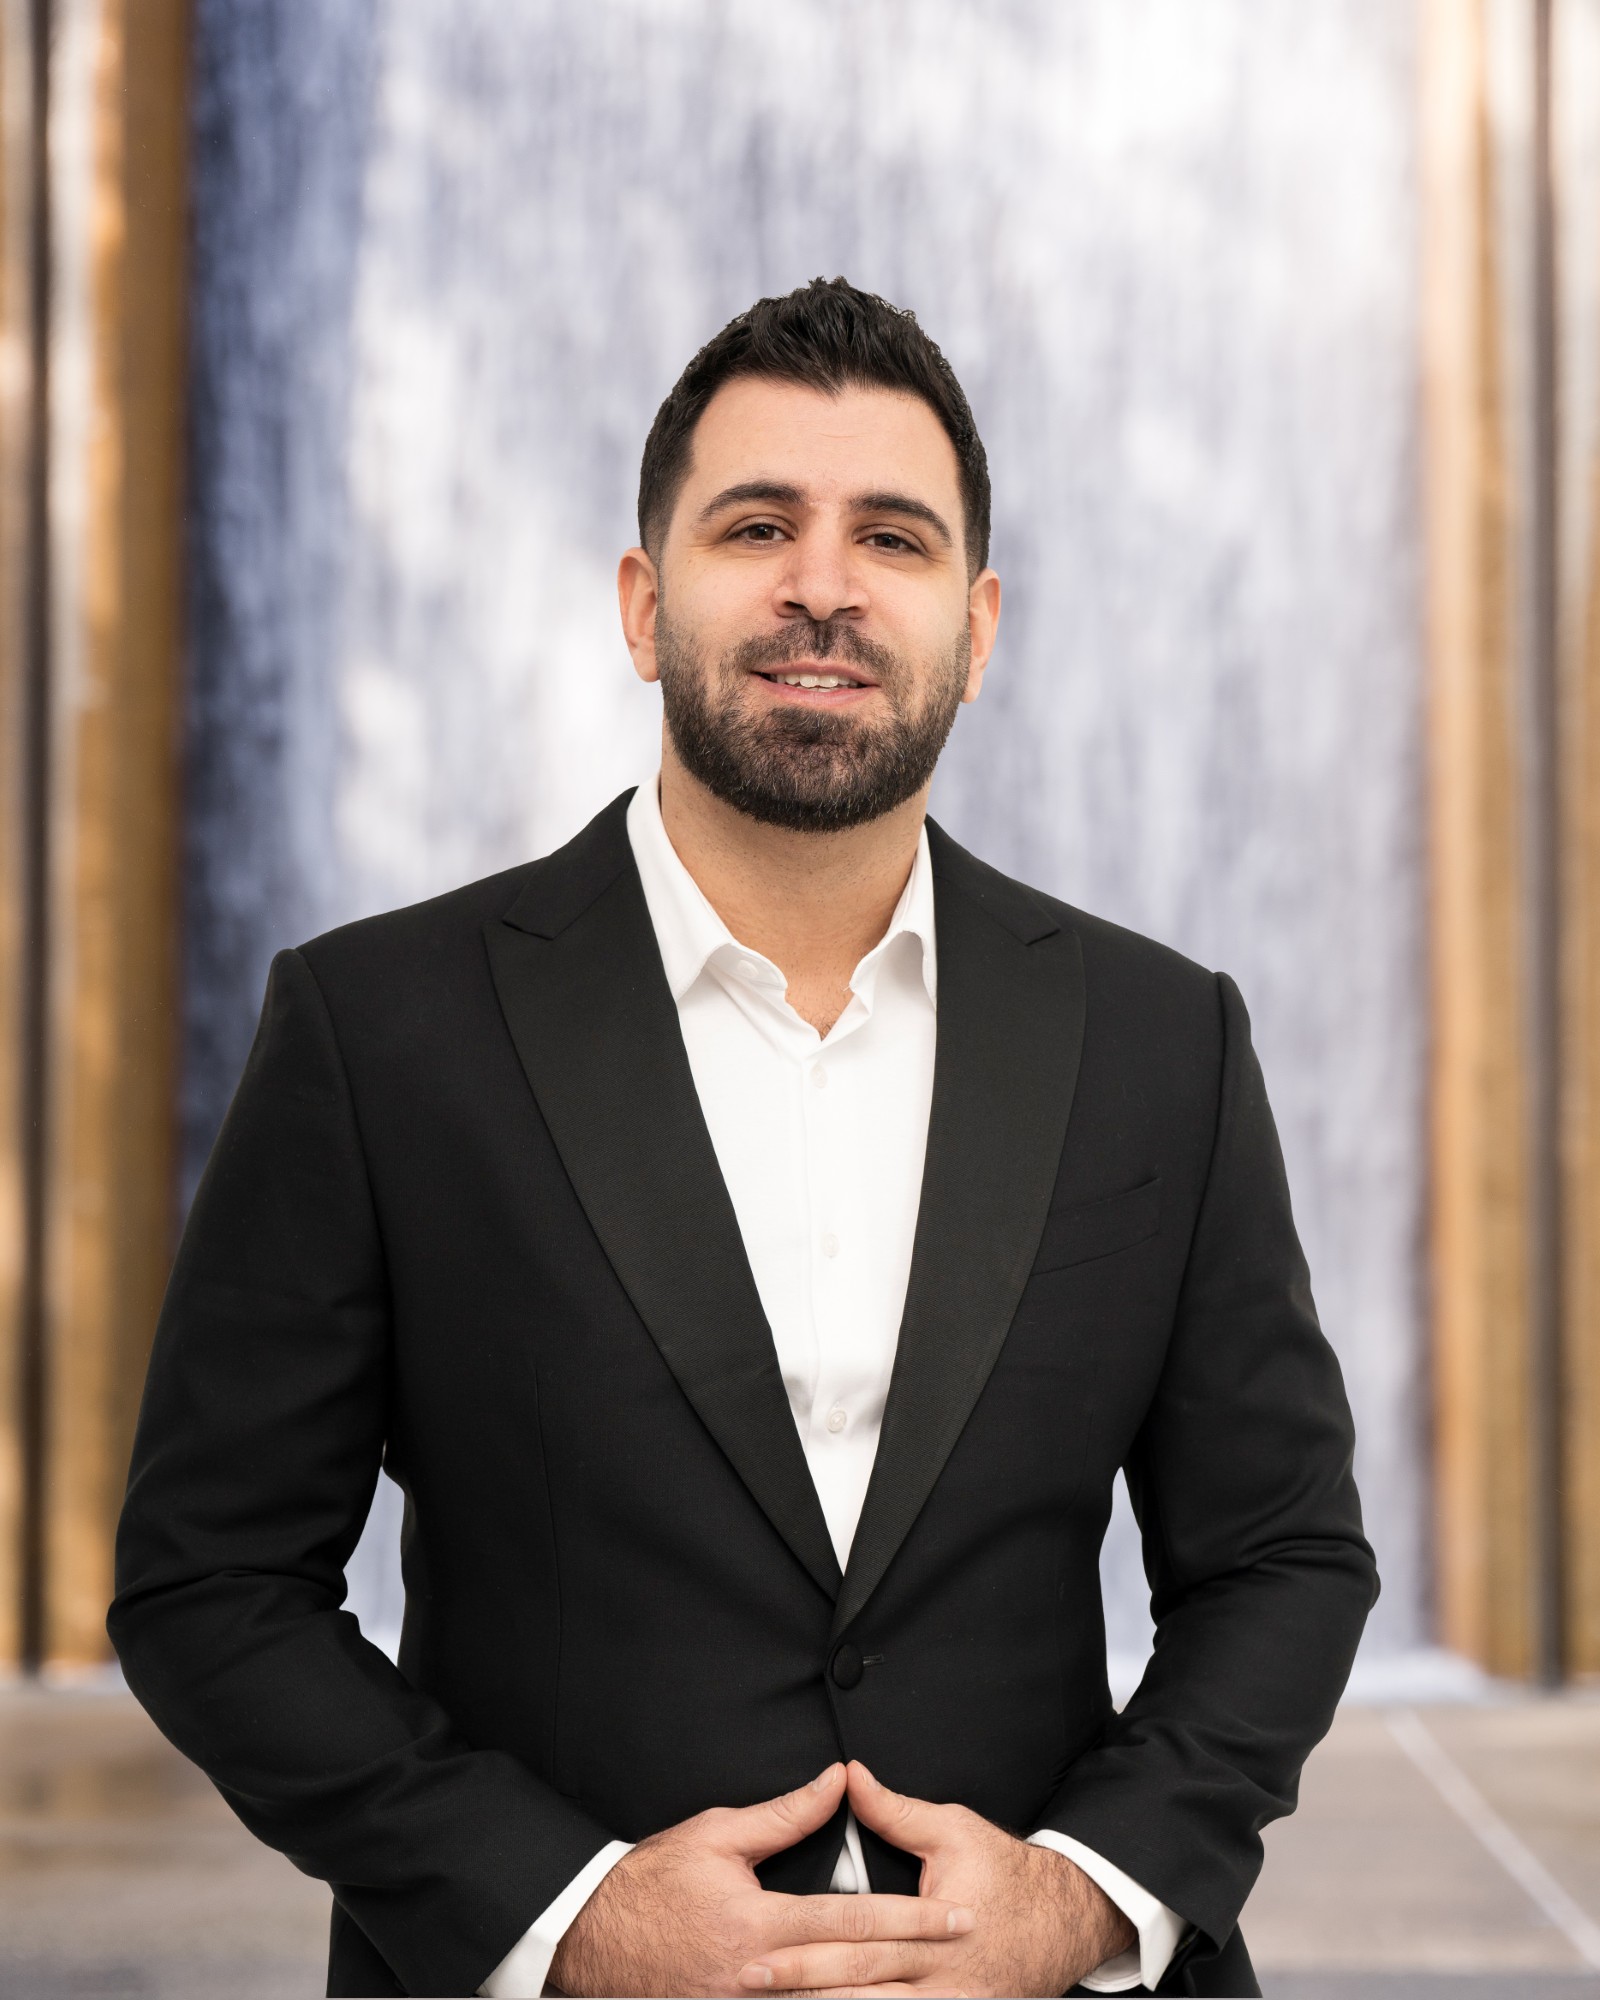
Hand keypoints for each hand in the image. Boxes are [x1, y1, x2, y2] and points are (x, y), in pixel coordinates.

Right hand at [548, 1763, 975, 1997]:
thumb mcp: (717, 1834)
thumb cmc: (651, 1882)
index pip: (853, 1920)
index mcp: (758, 1924)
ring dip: (882, 1999)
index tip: (957, 1915)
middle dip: (917, 1963)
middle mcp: (759, 1978)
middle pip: (854, 1973)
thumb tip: (837, 1782)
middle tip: (966, 1949)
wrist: (590, 1938)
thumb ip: (785, 1815)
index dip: (911, 1920)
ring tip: (934, 1992)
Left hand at [736, 1763, 1135, 1997]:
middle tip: (750, 1985)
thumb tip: (847, 1777)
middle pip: (858, 1988)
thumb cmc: (1007, 1872)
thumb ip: (894, 1811)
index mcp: (934, 1927)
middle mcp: (939, 1977)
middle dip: (801, 1987)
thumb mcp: (952, 1830)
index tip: (760, 1953)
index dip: (806, 1949)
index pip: (858, 1941)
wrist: (1064, 1919)